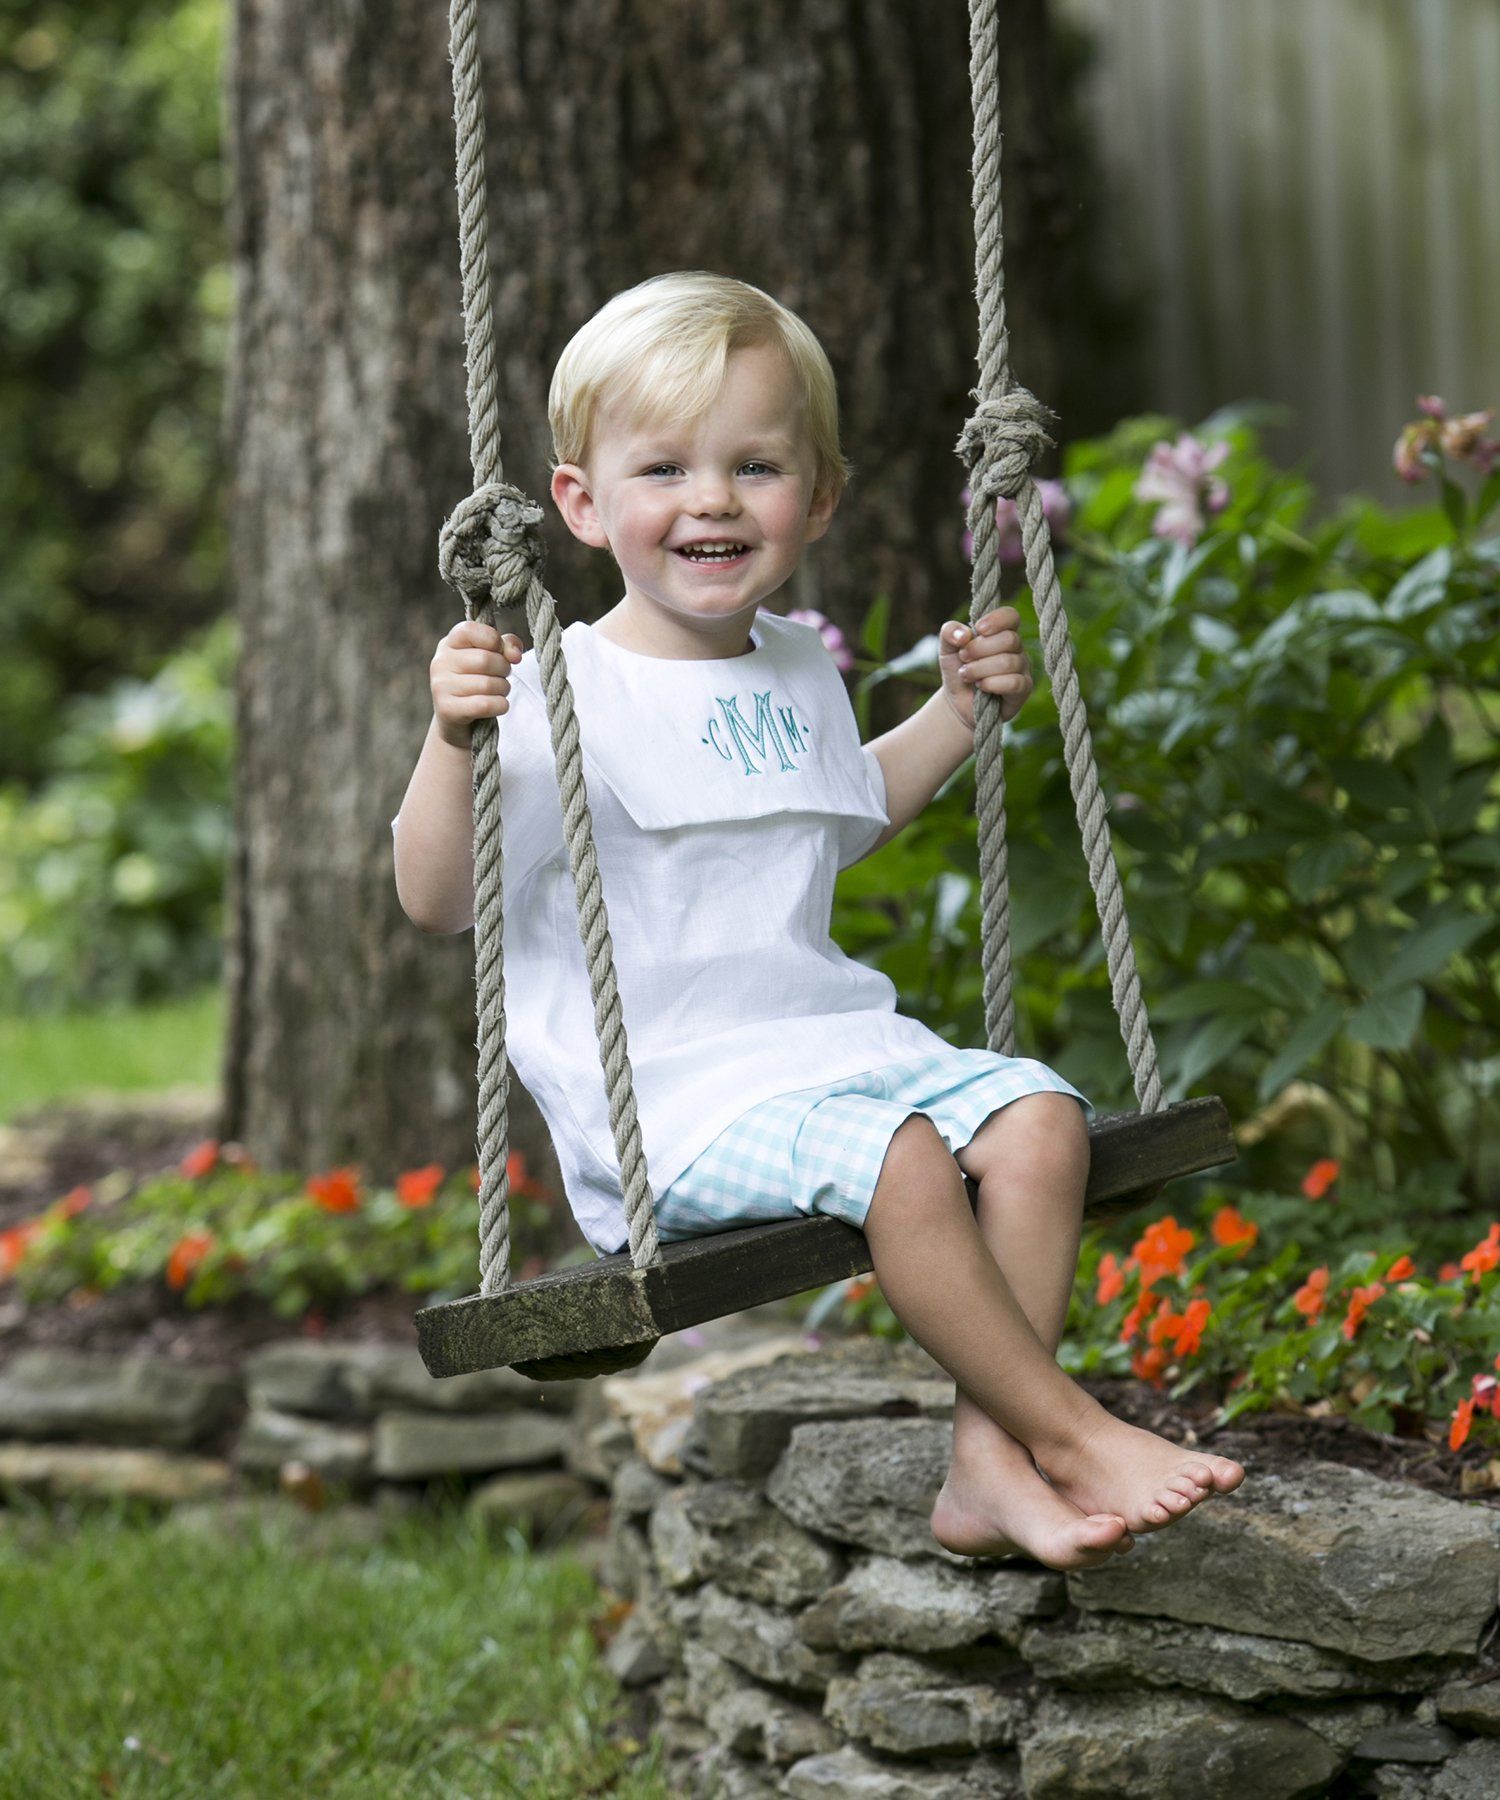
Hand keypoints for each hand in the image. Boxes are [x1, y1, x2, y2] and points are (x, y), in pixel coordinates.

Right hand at [430, 621, 524, 749]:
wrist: (457, 721)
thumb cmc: (477, 683)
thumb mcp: (490, 657)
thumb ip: (506, 645)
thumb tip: (515, 654)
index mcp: (449, 643)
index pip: (470, 630)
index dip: (494, 640)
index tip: (502, 652)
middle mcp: (440, 662)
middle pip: (485, 659)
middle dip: (504, 670)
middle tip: (502, 677)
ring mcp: (440, 686)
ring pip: (488, 684)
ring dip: (503, 689)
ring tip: (498, 692)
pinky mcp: (447, 710)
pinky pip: (485, 705)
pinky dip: (500, 706)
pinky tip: (498, 706)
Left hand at [937, 608, 1032, 732]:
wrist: (958, 702)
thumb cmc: (957, 670)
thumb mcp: (947, 648)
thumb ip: (949, 632)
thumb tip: (964, 634)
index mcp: (1001, 632)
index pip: (1011, 616)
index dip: (996, 620)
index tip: (978, 629)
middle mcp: (1016, 648)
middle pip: (1009, 639)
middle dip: (979, 649)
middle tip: (963, 657)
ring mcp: (1022, 668)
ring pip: (1008, 662)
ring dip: (980, 669)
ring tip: (966, 674)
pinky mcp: (1023, 689)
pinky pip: (1013, 682)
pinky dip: (992, 684)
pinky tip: (981, 686)